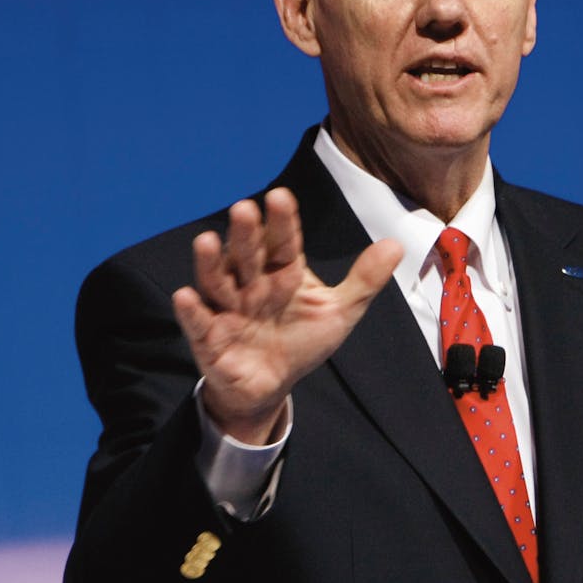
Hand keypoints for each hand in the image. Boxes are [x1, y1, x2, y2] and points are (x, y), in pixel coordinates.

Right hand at [172, 188, 402, 444]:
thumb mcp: (339, 312)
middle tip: (244, 208)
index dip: (282, 222)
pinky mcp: (209, 338)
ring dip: (211, 262)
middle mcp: (251, 283)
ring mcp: (227, 308)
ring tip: (207, 241)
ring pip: (217, 281)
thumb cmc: (300, 341)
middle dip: (246, 234)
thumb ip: (363, 280)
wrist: (271, 386)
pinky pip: (198, 322)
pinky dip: (191, 311)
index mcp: (282, 272)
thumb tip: (397, 244)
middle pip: (248, 255)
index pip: (283, 242)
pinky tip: (186, 296)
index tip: (280, 197)